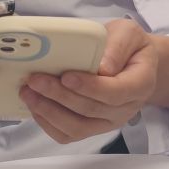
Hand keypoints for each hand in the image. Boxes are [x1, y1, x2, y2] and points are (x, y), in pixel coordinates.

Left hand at [20, 20, 168, 144]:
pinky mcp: (92, 127)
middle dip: (59, 95)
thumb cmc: (130, 47)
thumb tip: (101, 67)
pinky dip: (48, 123)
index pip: (115, 92)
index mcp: (140, 84)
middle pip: (90, 110)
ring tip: (29, 93)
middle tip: (36, 80)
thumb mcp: (129, 33)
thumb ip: (118, 46)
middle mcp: (125, 109)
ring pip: (77, 127)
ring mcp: (108, 122)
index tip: (66, 76)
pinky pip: (68, 135)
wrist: (134, 64)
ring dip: (49, 111)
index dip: (89, 87)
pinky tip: (35, 105)